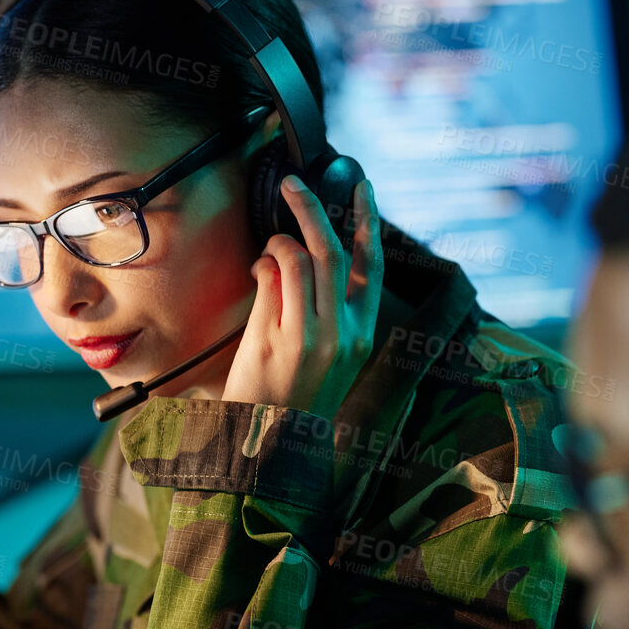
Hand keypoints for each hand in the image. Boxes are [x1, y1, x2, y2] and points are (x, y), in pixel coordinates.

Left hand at [221, 175, 382, 422]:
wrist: (269, 445)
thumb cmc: (296, 398)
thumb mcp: (330, 358)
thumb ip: (329, 311)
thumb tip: (308, 256)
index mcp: (362, 336)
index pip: (371, 267)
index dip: (368, 222)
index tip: (363, 188)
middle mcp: (342, 334)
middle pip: (331, 251)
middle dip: (310, 207)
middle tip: (292, 182)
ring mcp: (309, 336)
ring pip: (299, 260)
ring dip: (278, 241)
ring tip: (268, 249)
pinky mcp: (276, 340)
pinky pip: (271, 280)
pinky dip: (262, 265)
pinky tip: (257, 270)